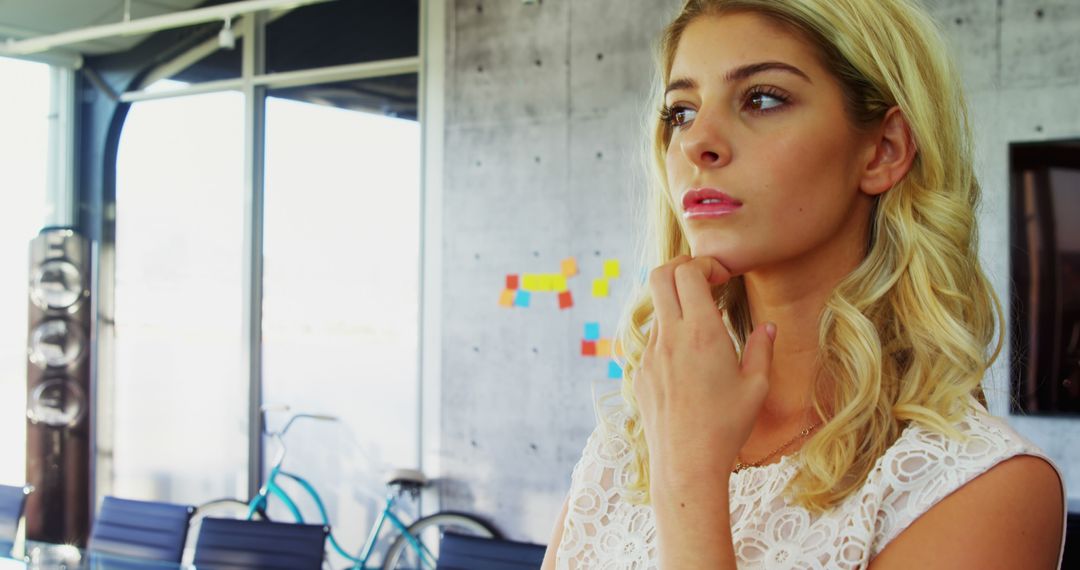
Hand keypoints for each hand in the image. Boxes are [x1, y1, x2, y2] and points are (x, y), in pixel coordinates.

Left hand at [634, 255, 775, 489]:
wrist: (686, 463)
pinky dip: (670, 335)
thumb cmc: (726, 427)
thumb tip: (768, 328)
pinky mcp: (640, 372)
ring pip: (656, 309)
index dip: (704, 264)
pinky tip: (690, 361)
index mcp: (700, 333)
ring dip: (678, 305)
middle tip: (705, 281)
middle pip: (660, 275)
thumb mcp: (756, 386)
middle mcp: (669, 337)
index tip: (722, 277)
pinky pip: (652, 340)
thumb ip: (762, 349)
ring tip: (703, 327)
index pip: (688, 272)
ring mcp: (649, 354)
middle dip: (682, 267)